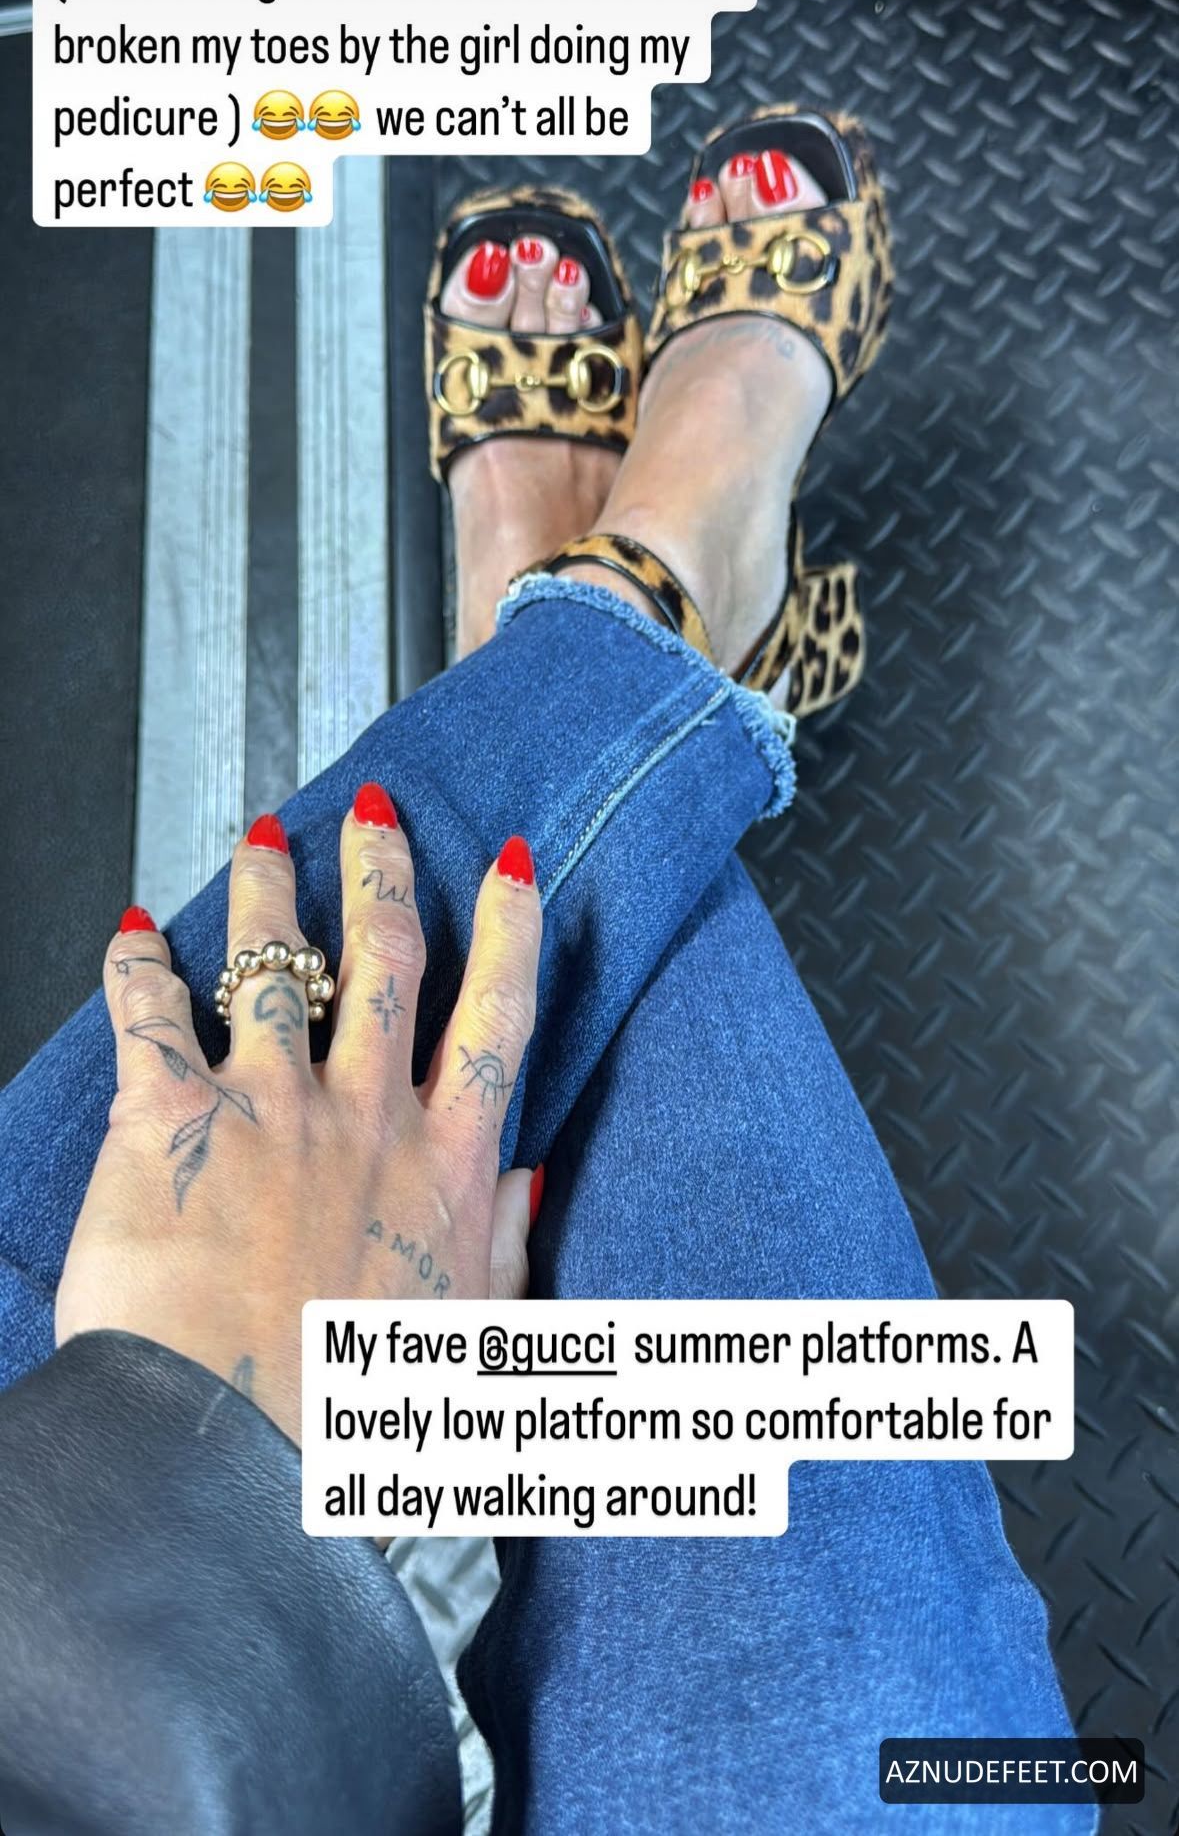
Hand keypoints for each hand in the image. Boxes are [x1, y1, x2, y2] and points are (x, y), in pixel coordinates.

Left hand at [56, 791, 541, 1443]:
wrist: (234, 1462)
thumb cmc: (357, 1428)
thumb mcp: (478, 1345)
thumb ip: (506, 1250)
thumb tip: (530, 1180)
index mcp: (445, 1167)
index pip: (494, 1017)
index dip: (510, 930)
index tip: (515, 866)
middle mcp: (366, 1115)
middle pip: (385, 958)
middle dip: (384, 873)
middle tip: (377, 816)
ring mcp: (271, 1108)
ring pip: (274, 962)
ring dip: (267, 893)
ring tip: (263, 841)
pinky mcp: (171, 1122)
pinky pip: (151, 1013)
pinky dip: (135, 965)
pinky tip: (129, 932)